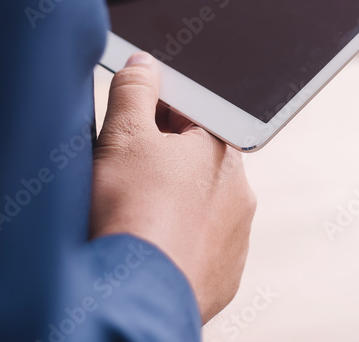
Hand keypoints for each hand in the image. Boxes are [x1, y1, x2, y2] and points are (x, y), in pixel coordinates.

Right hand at [89, 53, 256, 321]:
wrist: (135, 295)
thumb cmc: (131, 211)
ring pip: (198, 206)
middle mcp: (239, 192)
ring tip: (129, 216)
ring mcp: (236, 239)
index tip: (125, 126)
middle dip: (159, 160)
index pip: (189, 115)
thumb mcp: (123, 135)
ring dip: (169, 204)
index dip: (152, 113)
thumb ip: (135, 90)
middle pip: (193, 161)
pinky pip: (197, 249)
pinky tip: (145, 248)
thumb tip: (145, 64)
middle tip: (119, 174)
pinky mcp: (223, 277)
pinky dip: (174, 244)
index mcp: (221, 149)